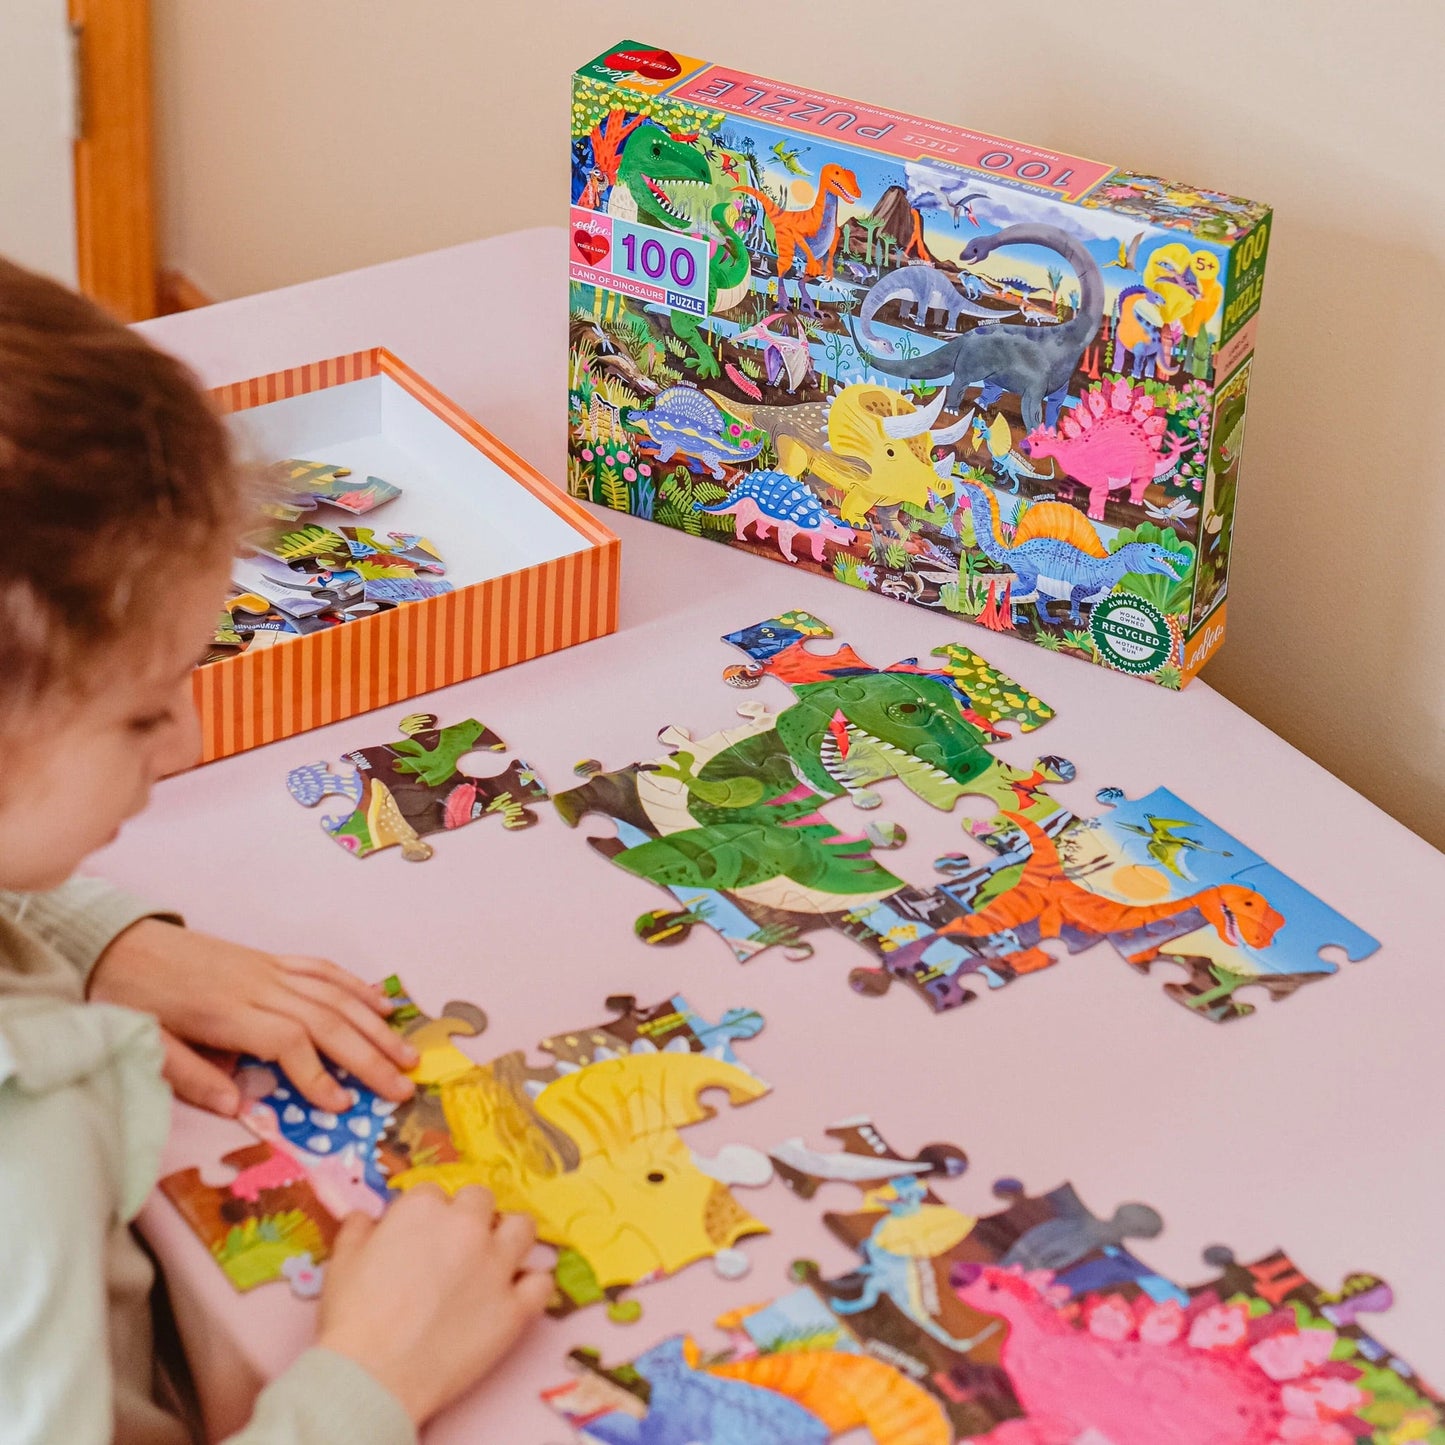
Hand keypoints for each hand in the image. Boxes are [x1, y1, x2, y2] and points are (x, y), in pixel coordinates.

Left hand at [88, 919, 417, 1114]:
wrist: (118, 941)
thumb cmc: (129, 997)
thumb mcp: (146, 1042)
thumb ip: (190, 1075)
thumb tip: (235, 1107)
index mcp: (227, 1011)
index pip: (289, 1041)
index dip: (319, 1074)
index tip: (342, 1105)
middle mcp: (259, 985)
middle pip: (327, 1019)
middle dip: (369, 1056)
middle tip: (403, 1087)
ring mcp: (269, 968)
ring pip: (335, 994)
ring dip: (376, 1025)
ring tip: (407, 1054)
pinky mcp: (270, 958)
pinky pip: (323, 969)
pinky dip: (357, 986)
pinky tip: (382, 1005)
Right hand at [317, 1187, 552, 1425]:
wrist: (374, 1376)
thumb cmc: (353, 1320)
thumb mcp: (342, 1263)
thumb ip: (358, 1230)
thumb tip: (366, 1218)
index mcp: (424, 1210)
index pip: (435, 1193)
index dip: (427, 1215)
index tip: (420, 1235)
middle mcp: (467, 1227)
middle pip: (482, 1200)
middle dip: (470, 1216)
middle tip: (457, 1245)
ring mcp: (496, 1265)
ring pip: (523, 1228)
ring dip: (510, 1237)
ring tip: (496, 1256)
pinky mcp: (515, 1307)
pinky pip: (542, 1282)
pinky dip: (532, 1284)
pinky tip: (518, 1293)